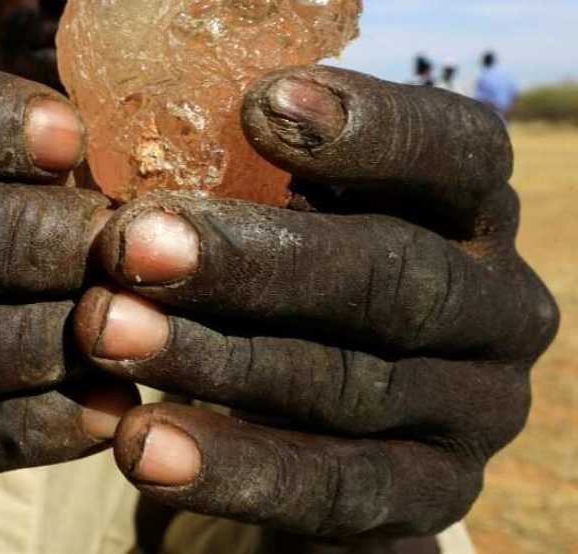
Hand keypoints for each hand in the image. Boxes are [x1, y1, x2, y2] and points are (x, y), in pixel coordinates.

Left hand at [73, 67, 557, 542]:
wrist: (319, 414)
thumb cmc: (281, 264)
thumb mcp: (278, 204)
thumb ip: (234, 163)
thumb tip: (106, 122)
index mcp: (469, 203)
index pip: (451, 150)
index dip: (366, 127)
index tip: (255, 104)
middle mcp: (495, 301)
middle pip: (389, 273)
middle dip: (253, 259)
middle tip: (132, 244)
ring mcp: (476, 406)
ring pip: (346, 383)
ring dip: (214, 360)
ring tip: (103, 333)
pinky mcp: (433, 494)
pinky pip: (335, 487)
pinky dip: (232, 467)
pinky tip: (140, 444)